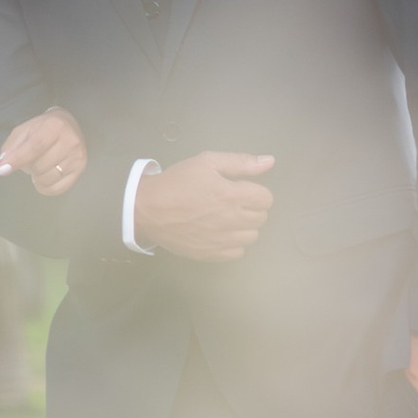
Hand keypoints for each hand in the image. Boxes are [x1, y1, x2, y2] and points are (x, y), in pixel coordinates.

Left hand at [0, 107, 88, 197]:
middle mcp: (70, 141)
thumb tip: (3, 166)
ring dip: (36, 177)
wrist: (68, 125)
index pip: (35, 146)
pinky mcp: (80, 169)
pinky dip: (45, 187)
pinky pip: (57, 189)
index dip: (18, 159)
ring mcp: (78, 157)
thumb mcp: (23, 131)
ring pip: (47, 179)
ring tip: (39, 165)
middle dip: (28, 167)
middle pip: (39, 166)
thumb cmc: (42, 128)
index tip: (3, 170)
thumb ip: (11, 147)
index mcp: (54, 126)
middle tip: (30, 159)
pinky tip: (45, 176)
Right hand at [132, 151, 274, 262]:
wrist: (147, 209)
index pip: (266, 199)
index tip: (242, 189)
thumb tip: (270, 162)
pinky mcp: (212, 254)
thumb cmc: (178, 182)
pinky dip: (233, 243)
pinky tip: (219, 233)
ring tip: (226, 218)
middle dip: (251, 207)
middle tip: (232, 201)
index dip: (256, 192)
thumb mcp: (207, 162)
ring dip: (244, 226)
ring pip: (252, 236)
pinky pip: (237, 252)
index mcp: (232, 195)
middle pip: (261, 218)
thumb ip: (240, 162)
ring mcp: (222, 240)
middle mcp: (232, 220)